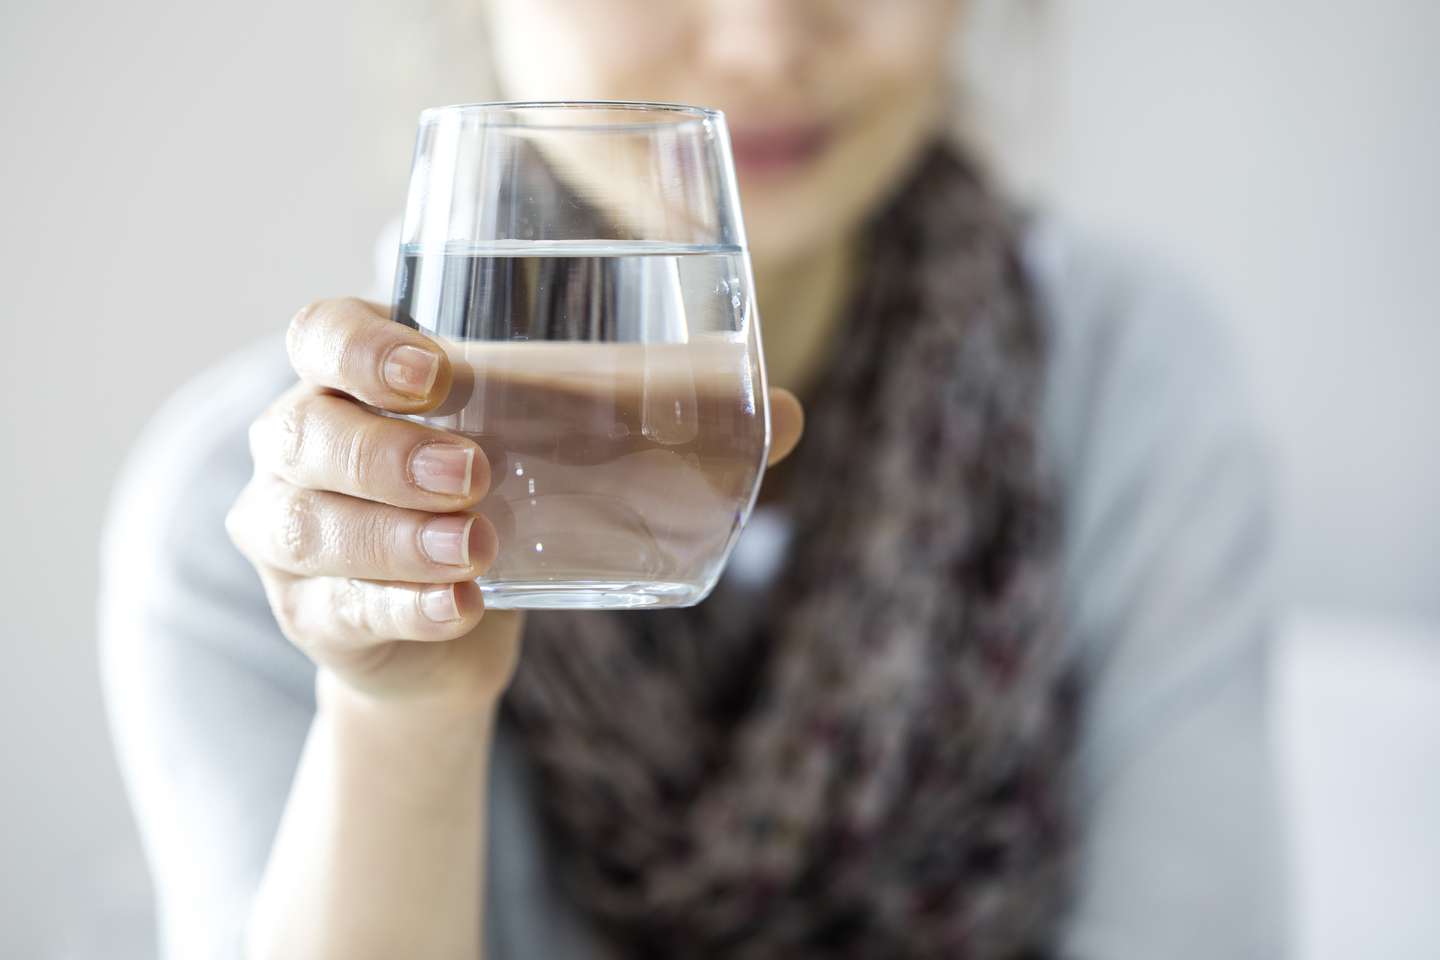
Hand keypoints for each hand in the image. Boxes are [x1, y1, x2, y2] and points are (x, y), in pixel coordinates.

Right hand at [227, 298, 804, 716]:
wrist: (445, 629)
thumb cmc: (499, 505)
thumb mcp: (557, 456)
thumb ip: (653, 428)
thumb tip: (788, 413)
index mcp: (357, 381)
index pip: (321, 335)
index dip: (361, 345)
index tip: (436, 372)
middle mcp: (303, 447)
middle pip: (304, 429)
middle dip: (386, 449)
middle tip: (473, 470)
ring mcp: (292, 534)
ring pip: (308, 524)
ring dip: (393, 535)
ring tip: (478, 545)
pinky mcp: (314, 613)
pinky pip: (340, 608)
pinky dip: (402, 607)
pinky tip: (460, 609)